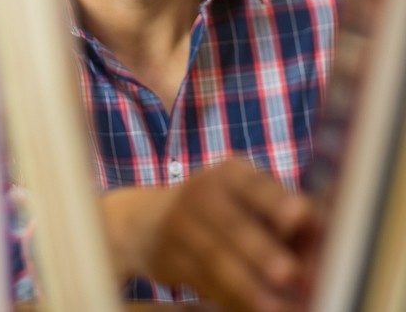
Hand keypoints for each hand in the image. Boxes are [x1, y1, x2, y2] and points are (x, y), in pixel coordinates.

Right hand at [101, 158, 319, 311]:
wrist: (150, 219)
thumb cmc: (220, 208)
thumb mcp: (243, 196)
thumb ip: (280, 213)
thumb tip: (322, 233)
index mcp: (231, 173)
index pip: (255, 185)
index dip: (276, 200)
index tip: (299, 216)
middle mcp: (203, 193)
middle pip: (233, 223)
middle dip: (261, 249)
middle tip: (290, 272)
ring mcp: (181, 225)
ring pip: (215, 257)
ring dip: (246, 285)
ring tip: (275, 307)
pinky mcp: (168, 258)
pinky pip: (201, 280)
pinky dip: (227, 298)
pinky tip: (251, 310)